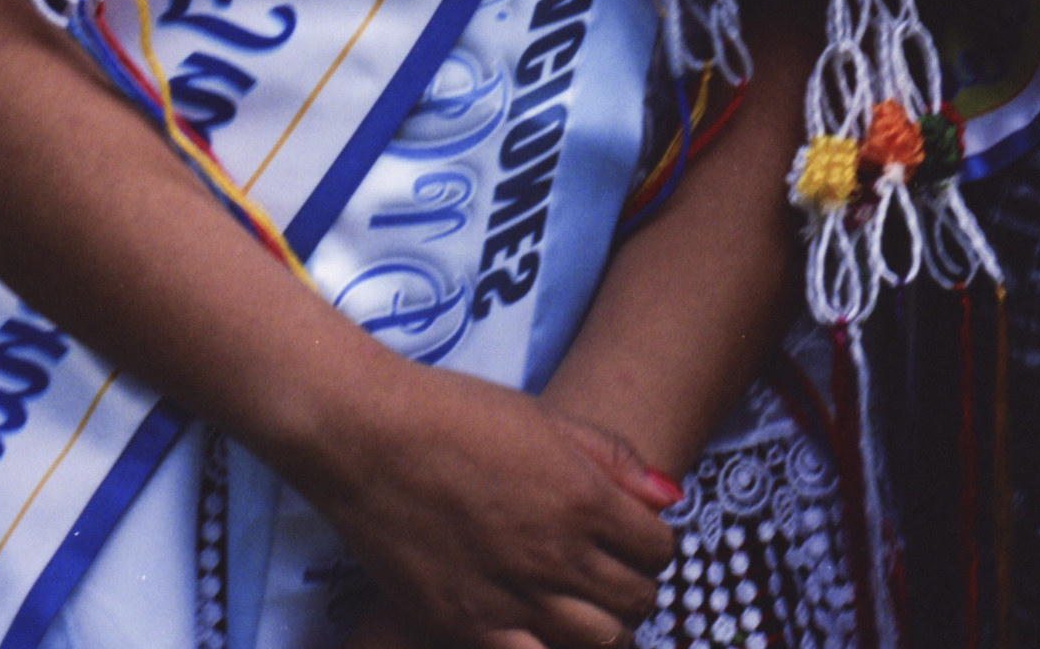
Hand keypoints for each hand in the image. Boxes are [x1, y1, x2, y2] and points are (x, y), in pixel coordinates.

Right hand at [297, 362, 675, 648]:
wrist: (368, 437)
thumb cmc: (455, 413)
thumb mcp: (544, 417)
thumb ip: (614, 459)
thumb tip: (671, 496)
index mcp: (582, 497)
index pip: (658, 548)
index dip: (655, 544)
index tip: (638, 538)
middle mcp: (556, 554)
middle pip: (636, 601)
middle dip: (638, 589)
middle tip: (618, 575)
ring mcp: (513, 596)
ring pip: (599, 643)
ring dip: (608, 630)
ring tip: (591, 611)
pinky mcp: (468, 625)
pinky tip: (546, 633)